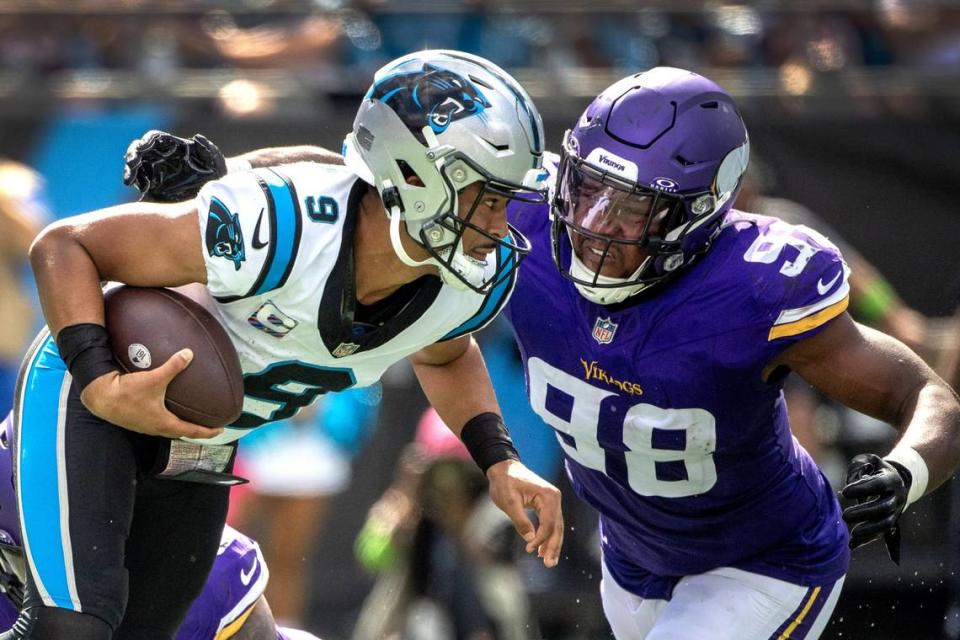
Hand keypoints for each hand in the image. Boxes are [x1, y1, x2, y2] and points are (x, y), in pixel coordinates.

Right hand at [80, 349, 222, 439]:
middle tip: (208, 424)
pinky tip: (166, 407)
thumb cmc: (127, 392)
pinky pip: (158, 421)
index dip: (207, 431)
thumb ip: (173, 366)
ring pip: (168, 428)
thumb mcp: (154, 378)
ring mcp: (145, 426)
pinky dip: (167, 418)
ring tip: (189, 417)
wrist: (100, 397)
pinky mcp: (136, 420)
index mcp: (164, 423)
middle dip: (196, 429)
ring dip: (180, 424)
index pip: (192, 431)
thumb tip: (189, 354)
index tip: (220, 430)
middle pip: (181, 432)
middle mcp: (156, 428)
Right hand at [123, 130, 226, 201]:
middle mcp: (161, 156)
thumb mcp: (215, 159)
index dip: (146, 141)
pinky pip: (142, 185)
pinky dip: (138, 187)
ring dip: (130, 172)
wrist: (218, 190)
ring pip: (137, 168)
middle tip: (132, 165)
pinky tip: (140, 191)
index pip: (153, 139)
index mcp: (172, 146)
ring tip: (129, 180)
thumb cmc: (217, 170)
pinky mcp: (155, 187)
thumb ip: (207, 148)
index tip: (142, 148)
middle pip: (139, 152)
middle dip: (132, 156)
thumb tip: (196, 137)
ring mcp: (156, 171)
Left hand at [485, 459, 562, 566]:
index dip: (541, 539)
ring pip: (556, 527)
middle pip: (557, 527)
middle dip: (553, 546)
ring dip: (552, 544)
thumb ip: (520, 521)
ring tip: (548, 561)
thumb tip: (530, 539)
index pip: (549, 523)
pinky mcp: (547, 504)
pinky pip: (550, 523)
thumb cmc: (505, 483)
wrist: (503, 468)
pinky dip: (548, 536)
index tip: (529, 549)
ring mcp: (552, 501)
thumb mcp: (509, 502)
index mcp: (548, 496)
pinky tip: (543, 549)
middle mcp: (554, 498)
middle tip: (549, 564)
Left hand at [841, 453, 910, 561]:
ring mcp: (896, 511)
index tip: (844, 492)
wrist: (898, 481)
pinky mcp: (891, 522)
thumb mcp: (868, 460)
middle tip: (845, 515)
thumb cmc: (875, 469)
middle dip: (864, 513)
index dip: (863, 488)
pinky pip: (881, 534)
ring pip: (886, 524)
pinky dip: (867, 539)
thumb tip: (851, 483)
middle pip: (883, 507)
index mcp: (891, 479)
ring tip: (853, 534)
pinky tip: (853, 544)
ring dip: (870, 530)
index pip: (879, 484)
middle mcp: (897, 497)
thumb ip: (858, 467)